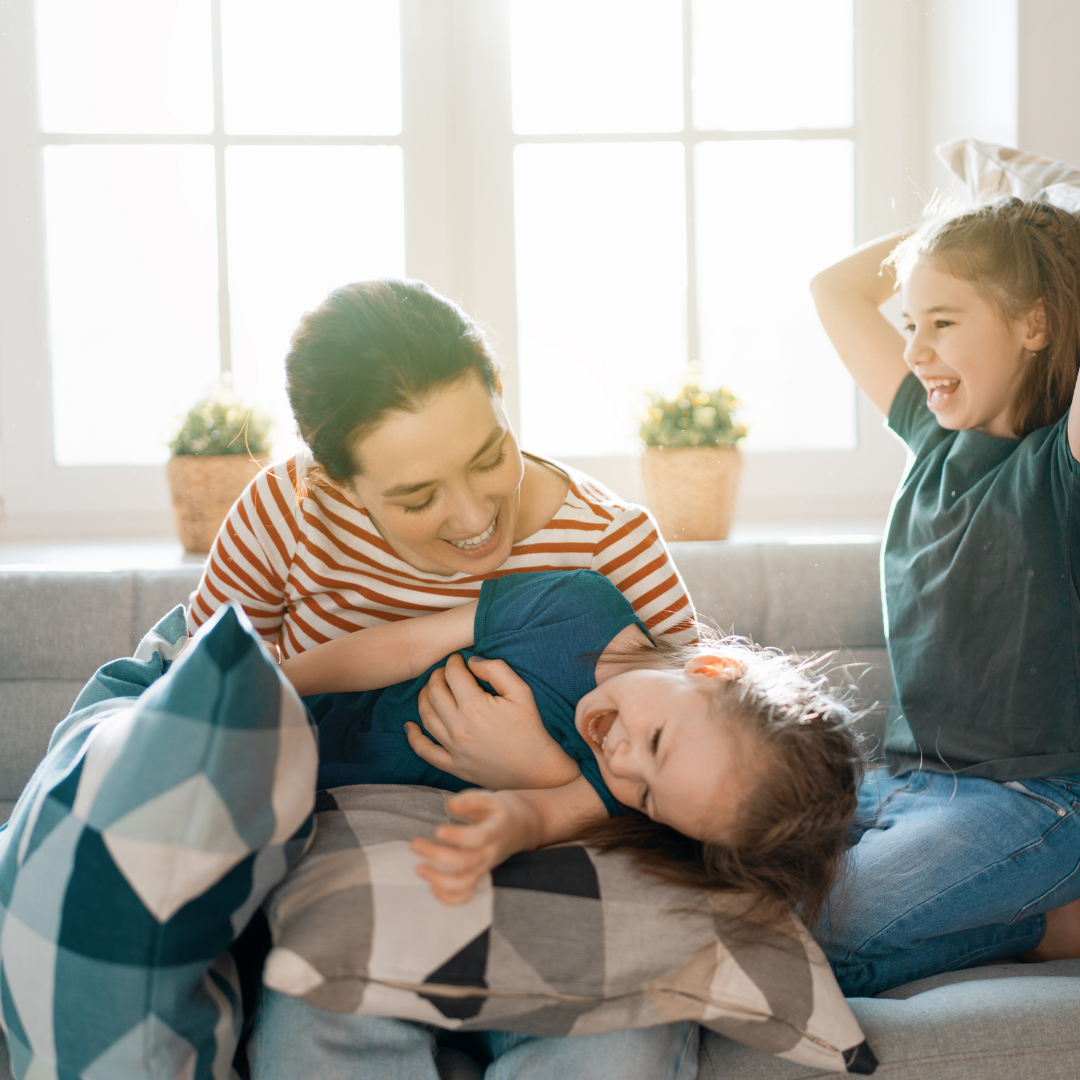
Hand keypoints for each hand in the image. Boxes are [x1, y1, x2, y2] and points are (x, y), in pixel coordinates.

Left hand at [405, 654, 580, 789]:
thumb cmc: (531, 729)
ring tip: (431, 689)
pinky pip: (424, 750)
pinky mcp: (453, 765)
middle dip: (437, 676)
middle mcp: (458, 726)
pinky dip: (413, 737)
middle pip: (435, 692)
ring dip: (424, 697)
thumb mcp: (521, 692)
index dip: (453, 662)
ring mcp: (453, 748)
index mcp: (475, 706)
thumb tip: (472, 662)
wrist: (537, 771)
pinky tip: (410, 725)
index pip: (453, 674)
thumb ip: (496, 670)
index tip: (458, 659)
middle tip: (445, 671)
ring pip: (426, 716)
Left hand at [410, 790, 536, 904]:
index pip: (476, 838)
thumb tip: (451, 804)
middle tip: (415, 844)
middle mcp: (488, 853)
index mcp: (493, 831)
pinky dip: (448, 898)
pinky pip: (465, 896)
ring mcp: (483, 868)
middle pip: (464, 862)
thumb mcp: (490, 798)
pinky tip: (432, 887)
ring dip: (438, 880)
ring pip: (463, 884)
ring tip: (419, 867)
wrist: (517, 828)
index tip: (437, 831)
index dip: (456, 837)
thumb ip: (471, 800)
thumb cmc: (497, 812)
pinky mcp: (477, 877)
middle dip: (436, 855)